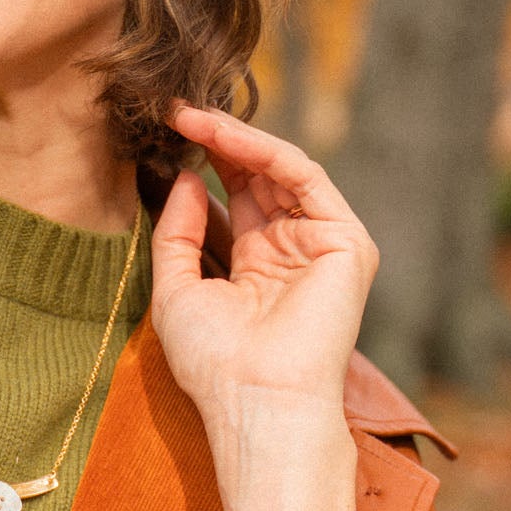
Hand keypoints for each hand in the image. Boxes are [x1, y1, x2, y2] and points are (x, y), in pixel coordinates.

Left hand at [151, 104, 377, 433]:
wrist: (255, 399)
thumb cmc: (213, 361)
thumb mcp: (177, 288)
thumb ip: (179, 231)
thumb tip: (186, 176)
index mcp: (258, 266)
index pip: (235, 196)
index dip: (203, 161)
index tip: (164, 131)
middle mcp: (293, 250)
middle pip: (258, 177)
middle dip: (217, 140)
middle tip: (175, 110)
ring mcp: (322, 244)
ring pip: (281, 170)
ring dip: (234, 138)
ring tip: (190, 116)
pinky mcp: (346, 241)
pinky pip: (303, 177)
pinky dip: (262, 150)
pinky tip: (221, 135)